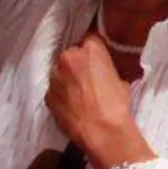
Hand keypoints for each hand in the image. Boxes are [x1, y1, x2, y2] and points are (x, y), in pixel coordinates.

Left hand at [46, 36, 150, 168]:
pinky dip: (62, 94)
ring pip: (61, 72)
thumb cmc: (116, 104)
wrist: (102, 131)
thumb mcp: (120, 78)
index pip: (90, 37)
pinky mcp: (47, 95)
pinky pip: (55, 90)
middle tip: (89, 77)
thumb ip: (106, 67)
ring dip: (68, 78)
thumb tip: (103, 70)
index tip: (97, 56)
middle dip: (79, 63)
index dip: (94, 48)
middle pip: (72, 54)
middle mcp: (68, 58)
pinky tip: (73, 104)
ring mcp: (55, 77)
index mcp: (90, 49)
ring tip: (80, 93)